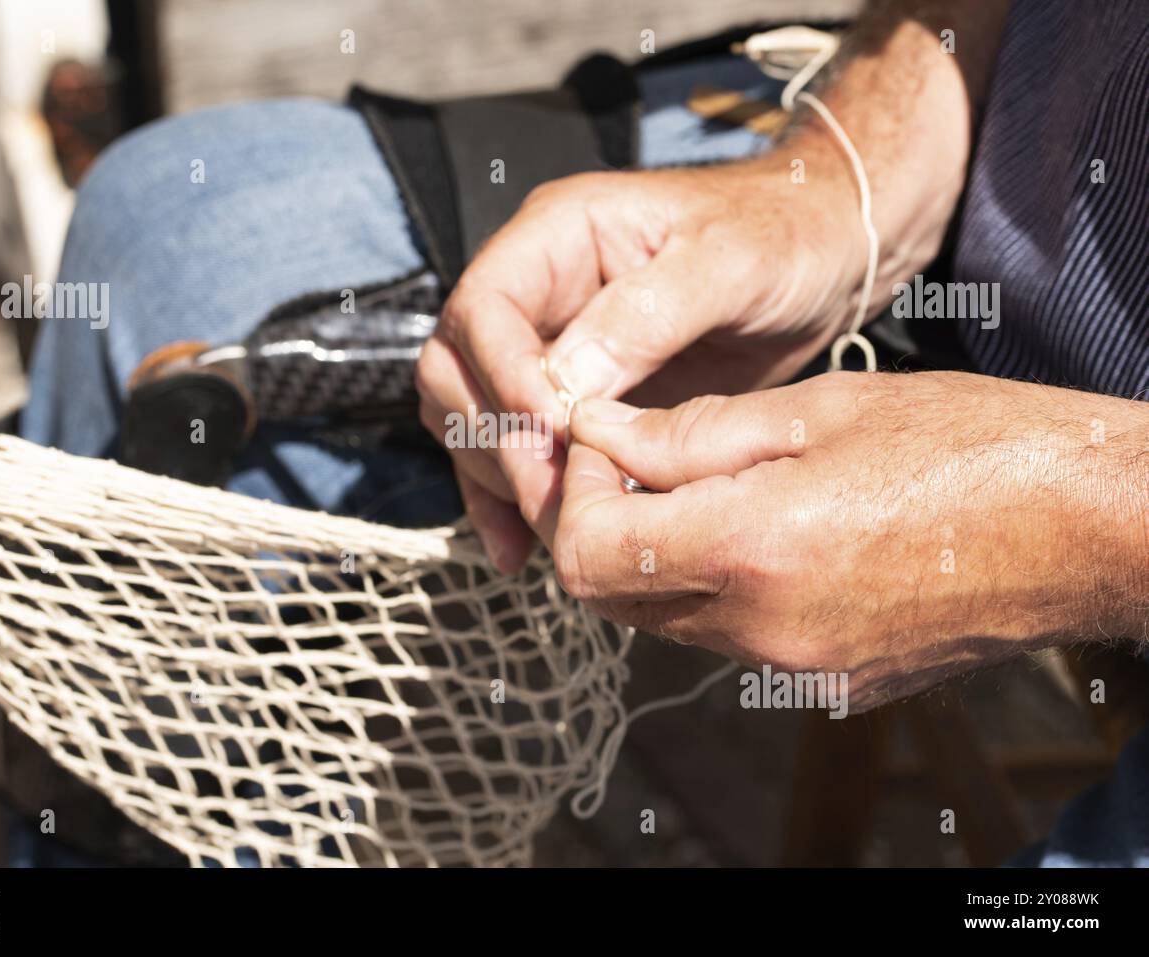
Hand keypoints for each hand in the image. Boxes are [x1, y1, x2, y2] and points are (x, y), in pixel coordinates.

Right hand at [416, 148, 865, 571]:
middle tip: (553, 496)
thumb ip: (646, 313)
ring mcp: (546, 345)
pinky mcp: (568, 398)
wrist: (823, 255)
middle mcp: (537, 288)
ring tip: (552, 530)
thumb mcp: (729, 261)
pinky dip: (508, 497)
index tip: (552, 431)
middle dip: (493, 437)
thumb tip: (563, 383)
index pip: (482, 306)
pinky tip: (522, 546)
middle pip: (456, 368)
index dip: (502, 375)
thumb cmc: (784, 237)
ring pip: (469, 416)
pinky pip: (509, 449)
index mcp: (560, 233)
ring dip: (497, 475)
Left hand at [558, 371, 1148, 709]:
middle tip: (636, 458)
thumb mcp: (818, 409)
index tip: (599, 443)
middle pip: (614, 598)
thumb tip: (598, 435)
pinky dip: (717, 588)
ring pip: (668, 621)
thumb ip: (688, 433)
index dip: (573, 492)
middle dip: (601, 524)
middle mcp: (764, 631)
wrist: (1087, 525)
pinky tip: (765, 530)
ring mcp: (799, 670)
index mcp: (754, 549)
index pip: (588, 553)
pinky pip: (731, 641)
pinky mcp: (830, 683)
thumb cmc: (969, 443)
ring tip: (706, 484)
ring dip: (658, 556)